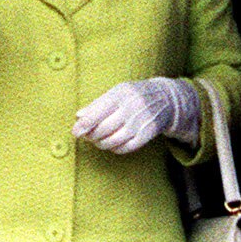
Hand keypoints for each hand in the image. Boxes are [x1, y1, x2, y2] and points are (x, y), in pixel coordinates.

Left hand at [72, 78, 200, 153]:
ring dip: (101, 144)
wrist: (165, 99)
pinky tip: (111, 144)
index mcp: (121, 94)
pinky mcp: (148, 134)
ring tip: (97, 140)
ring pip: (114, 140)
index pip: (97, 112)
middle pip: (104, 128)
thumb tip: (78, 116)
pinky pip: (126, 147)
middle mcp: (131, 108)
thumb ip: (97, 104)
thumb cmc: (133, 95)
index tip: (75, 132)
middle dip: (91, 135)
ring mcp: (141, 122)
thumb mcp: (116, 92)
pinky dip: (115, 148)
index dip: (83, 125)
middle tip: (86, 136)